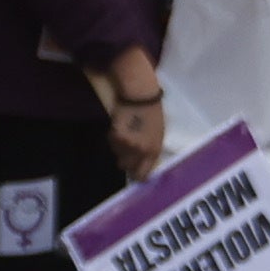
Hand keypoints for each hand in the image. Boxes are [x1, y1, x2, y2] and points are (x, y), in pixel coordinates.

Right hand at [96, 50, 170, 177]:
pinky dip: (112, 136)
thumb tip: (142, 160)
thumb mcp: (158, 134)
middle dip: (124, 160)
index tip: (132, 171)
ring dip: (118, 147)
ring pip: (117, 154)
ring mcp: (129, 145)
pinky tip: (119, 126)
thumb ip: (151, 149)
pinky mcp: (118, 136)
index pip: (143, 174)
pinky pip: (111, 142)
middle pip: (126, 167)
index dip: (136, 174)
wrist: (142, 96)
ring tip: (124, 133)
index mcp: (155, 151)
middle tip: (125, 149)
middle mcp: (142, 151)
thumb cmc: (153, 112)